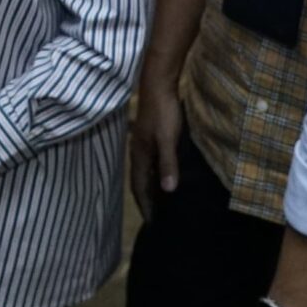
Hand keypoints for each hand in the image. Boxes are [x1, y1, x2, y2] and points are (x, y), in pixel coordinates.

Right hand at [128, 71, 184, 220]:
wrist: (158, 84)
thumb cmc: (163, 112)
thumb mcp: (167, 139)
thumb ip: (168, 164)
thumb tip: (168, 191)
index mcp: (140, 155)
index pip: (139, 186)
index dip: (146, 205)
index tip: (152, 222)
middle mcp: (138, 152)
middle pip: (140, 181)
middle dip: (146, 199)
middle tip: (155, 216)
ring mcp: (143, 143)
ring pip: (145, 171)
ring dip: (150, 186)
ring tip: (159, 200)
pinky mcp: (150, 135)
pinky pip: (151, 161)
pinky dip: (155, 173)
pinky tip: (163, 173)